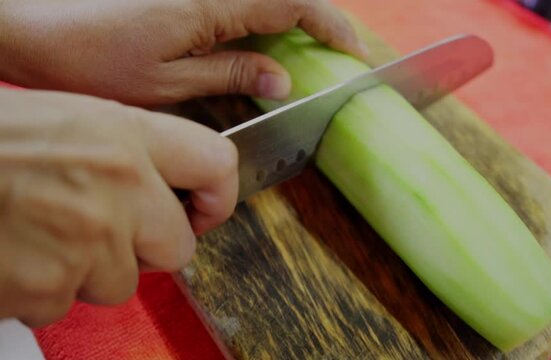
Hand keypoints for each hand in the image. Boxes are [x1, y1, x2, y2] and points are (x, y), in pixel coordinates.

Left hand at [0, 0, 365, 105]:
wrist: (33, 28)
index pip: (292, 4)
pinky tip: (269, 41)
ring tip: (315, 48)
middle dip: (321, 18)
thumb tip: (283, 80)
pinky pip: (241, 0)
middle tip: (340, 51)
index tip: (354, 52)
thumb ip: (231, 74)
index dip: (330, 25)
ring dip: (296, 16)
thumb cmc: (92, 60)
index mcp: (211, 3)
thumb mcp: (167, 83)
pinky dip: (266, 17)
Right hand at [0, 88, 237, 326]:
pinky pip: (68, 304)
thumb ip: (130, 151)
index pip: (216, 164)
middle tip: (104, 229)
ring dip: (88, 270)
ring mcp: (88, 241)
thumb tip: (168, 186)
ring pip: (121, 283)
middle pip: (177, 246)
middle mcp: (118, 188)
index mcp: (125, 136)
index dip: (217, 195)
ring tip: (42, 232)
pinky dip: (45, 289)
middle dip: (145, 247)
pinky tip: (19, 253)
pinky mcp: (52, 287)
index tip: (204, 209)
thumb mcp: (71, 118)